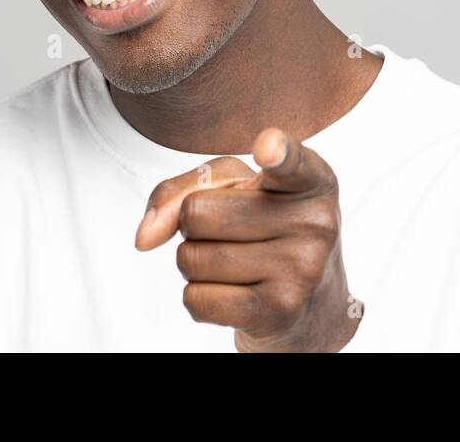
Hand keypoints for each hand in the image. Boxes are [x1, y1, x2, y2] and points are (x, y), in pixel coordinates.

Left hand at [134, 126, 362, 351]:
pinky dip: (198, 297)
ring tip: (235, 263)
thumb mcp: (232, 189)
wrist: (310, 302)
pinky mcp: (279, 312)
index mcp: (312, 181)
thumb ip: (181, 190)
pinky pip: (196, 299)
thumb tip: (144, 237)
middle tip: (232, 233)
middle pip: (196, 213)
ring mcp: (300, 270)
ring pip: (192, 259)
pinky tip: (233, 293)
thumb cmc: (263, 226)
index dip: (277, 151)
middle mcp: (315, 222)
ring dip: (195, 263)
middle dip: (194, 226)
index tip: (267, 148)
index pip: (291, 161)